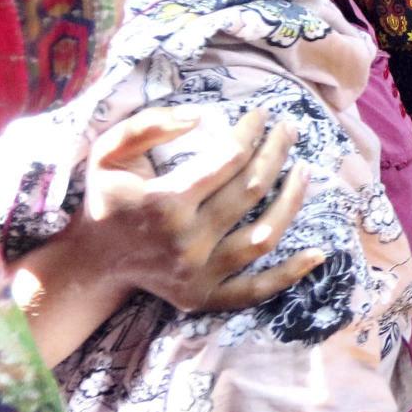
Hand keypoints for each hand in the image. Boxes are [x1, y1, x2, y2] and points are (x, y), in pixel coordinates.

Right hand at [77, 106, 322, 312]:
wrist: (92, 261)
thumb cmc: (105, 199)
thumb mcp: (108, 152)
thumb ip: (148, 126)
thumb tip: (201, 116)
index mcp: (165, 203)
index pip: (227, 159)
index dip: (251, 132)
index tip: (260, 114)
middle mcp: (187, 241)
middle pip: (251, 190)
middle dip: (277, 151)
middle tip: (289, 128)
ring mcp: (200, 273)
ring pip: (264, 235)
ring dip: (293, 199)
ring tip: (305, 169)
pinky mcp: (206, 297)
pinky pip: (257, 289)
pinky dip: (290, 274)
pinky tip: (318, 254)